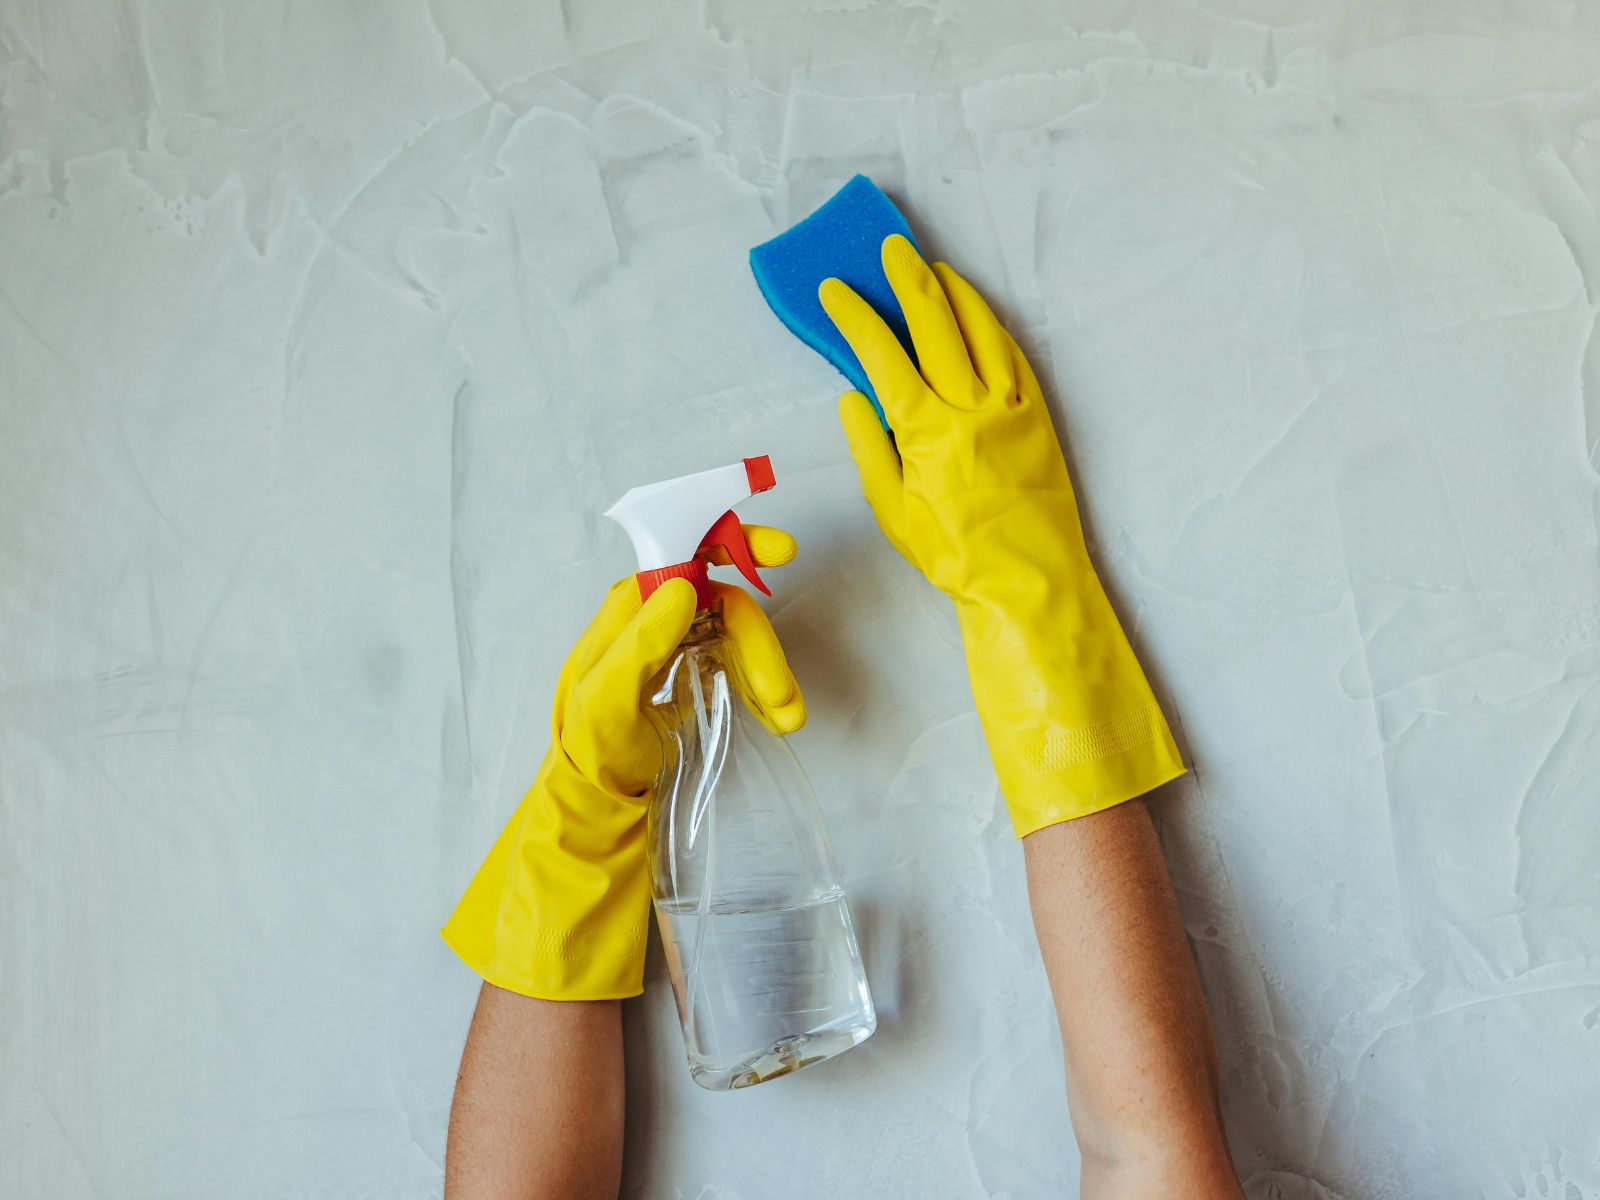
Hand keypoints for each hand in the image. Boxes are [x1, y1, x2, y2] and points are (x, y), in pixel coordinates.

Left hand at [442, 525, 801, 999]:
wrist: (598, 805)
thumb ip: (639, 643)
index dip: (730, 541)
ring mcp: (680, 646)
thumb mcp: (605, 702)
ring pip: (740, 635)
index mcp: (627, 610)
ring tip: (786, 717)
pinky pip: (742, 664)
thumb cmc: (593, 753)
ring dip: (769, 671)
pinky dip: (765, 687)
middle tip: (782, 692)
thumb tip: (682, 586)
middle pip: (724, 601)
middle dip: (759, 641)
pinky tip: (776, 718)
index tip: (782, 551)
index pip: (682, 553)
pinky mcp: (698, 675)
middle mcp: (656, 619)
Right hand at [821, 236, 1183, 834]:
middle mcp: (969, 408)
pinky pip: (1015, 358)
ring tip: (934, 268)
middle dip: (907, 281)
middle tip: (891, 249)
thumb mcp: (893, 511)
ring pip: (980, 331)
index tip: (835, 291)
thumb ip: (870, 448)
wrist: (1028, 580)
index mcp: (925, 432)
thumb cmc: (953, 554)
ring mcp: (1010, 408)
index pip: (881, 355)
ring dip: (955, 293)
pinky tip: (978, 314)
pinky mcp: (1039, 418)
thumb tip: (852, 396)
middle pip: (934, 325)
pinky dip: (993, 328)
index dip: (855, 316)